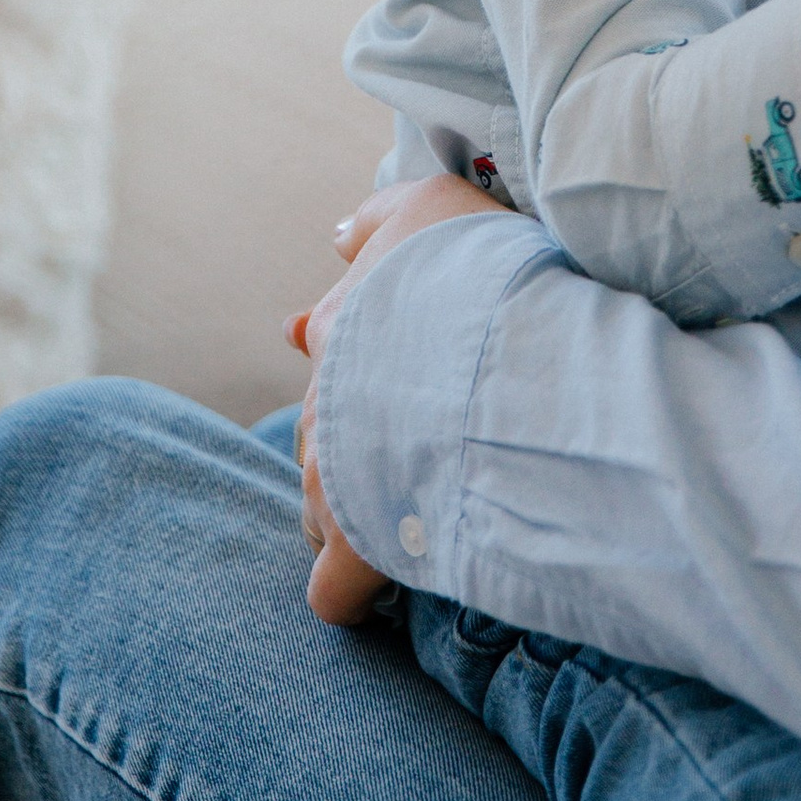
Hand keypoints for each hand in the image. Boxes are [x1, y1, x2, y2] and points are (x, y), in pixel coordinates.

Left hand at [287, 174, 507, 625]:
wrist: (481, 348)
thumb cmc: (465, 271)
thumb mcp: (427, 206)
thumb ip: (377, 219)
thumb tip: (335, 238)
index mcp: (340, 326)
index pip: (322, 341)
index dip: (344, 357)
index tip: (374, 368)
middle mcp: (323, 403)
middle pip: (319, 433)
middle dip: (351, 445)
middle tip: (412, 447)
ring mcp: (330, 480)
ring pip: (319, 508)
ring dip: (354, 512)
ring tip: (410, 514)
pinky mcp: (352, 549)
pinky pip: (332, 591)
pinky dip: (351, 594)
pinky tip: (384, 590)